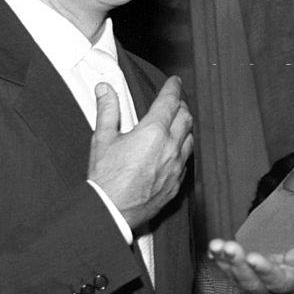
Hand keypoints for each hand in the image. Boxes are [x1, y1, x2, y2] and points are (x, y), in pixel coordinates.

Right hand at [88, 75, 193, 229]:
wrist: (112, 211)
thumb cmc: (106, 177)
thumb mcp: (102, 139)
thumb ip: (107, 110)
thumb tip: (105, 89)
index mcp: (152, 132)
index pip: (169, 101)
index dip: (173, 88)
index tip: (174, 81)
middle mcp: (170, 147)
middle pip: (185, 117)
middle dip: (181, 105)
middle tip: (175, 100)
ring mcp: (176, 166)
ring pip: (190, 138)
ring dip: (185, 126)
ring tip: (177, 123)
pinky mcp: (176, 183)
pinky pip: (186, 160)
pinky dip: (183, 149)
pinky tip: (175, 150)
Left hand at [206, 234, 293, 293]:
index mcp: (293, 284)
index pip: (277, 280)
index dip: (265, 270)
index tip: (254, 256)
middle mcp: (271, 289)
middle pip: (252, 282)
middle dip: (240, 266)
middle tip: (230, 249)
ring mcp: (256, 284)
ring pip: (238, 278)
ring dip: (226, 263)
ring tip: (217, 246)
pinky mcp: (247, 276)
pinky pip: (230, 271)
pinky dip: (220, 261)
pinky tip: (212, 248)